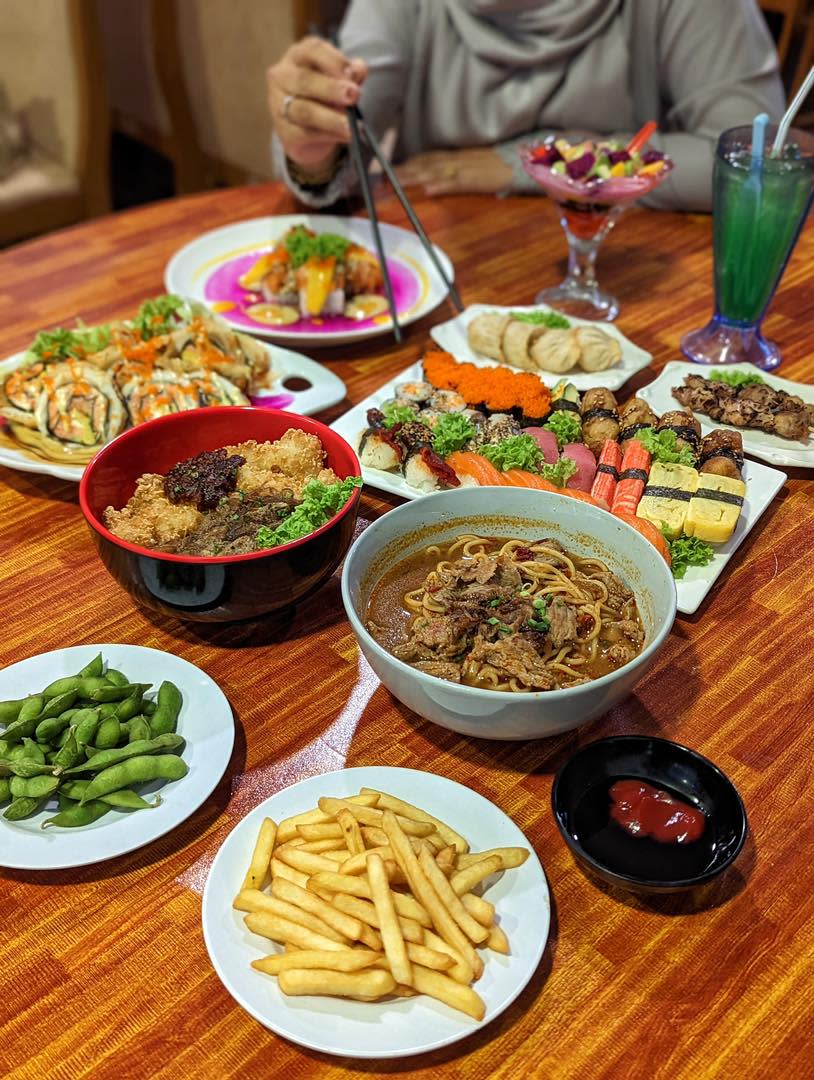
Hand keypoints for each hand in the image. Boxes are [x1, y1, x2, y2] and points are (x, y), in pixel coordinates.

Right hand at [267, 37, 367, 171]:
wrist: (312, 131)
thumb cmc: (327, 96)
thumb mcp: (342, 80)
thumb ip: (351, 73)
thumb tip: (358, 69)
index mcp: (298, 55)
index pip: (313, 50)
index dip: (334, 61)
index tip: (353, 74)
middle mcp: (283, 76)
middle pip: (304, 80)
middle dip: (331, 88)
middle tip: (353, 96)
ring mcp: (278, 104)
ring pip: (304, 111)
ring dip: (330, 118)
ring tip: (351, 125)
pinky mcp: (284, 132)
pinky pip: (305, 134)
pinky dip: (328, 136)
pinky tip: (344, 136)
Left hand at [395, 148, 513, 195]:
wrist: (523, 164)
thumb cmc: (500, 167)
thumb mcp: (475, 163)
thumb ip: (456, 168)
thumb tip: (433, 180)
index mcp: (457, 156)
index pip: (427, 158)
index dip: (407, 163)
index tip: (388, 169)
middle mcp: (458, 159)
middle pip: (426, 164)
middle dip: (405, 170)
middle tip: (383, 176)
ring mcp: (468, 168)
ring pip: (437, 171)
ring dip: (416, 176)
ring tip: (398, 182)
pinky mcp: (478, 180)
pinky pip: (458, 182)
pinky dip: (443, 185)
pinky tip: (429, 189)